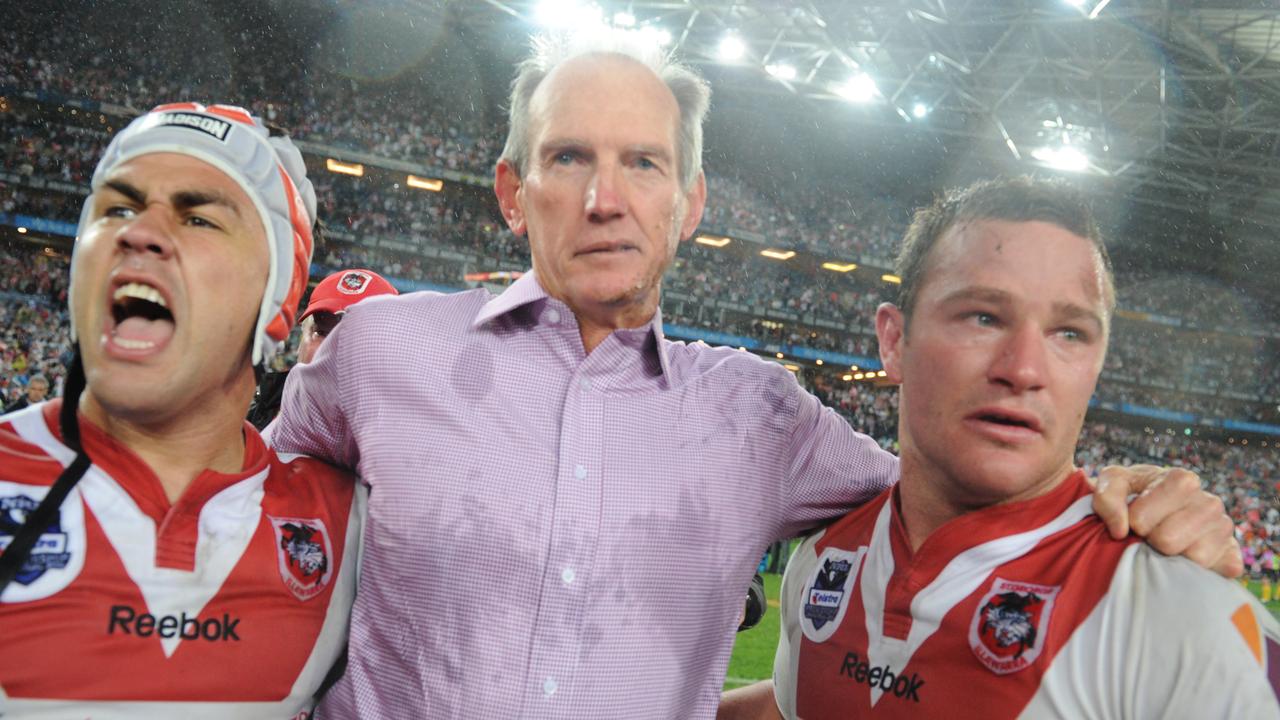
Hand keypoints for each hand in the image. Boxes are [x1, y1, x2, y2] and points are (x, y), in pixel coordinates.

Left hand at [1090, 464, 1240, 577]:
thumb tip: (1120, 530)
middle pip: (1168, 542)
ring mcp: (1224, 531)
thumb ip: (1107, 497)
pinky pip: (1215, 576)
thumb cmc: (1133, 494)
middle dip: (1151, 541)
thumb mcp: (1112, 483)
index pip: (1142, 520)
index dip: (1133, 522)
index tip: (1135, 519)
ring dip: (1171, 558)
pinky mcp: (1231, 558)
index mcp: (1182, 481)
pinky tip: (1185, 561)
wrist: (1155, 510)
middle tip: (1151, 534)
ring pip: (1192, 560)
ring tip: (1167, 545)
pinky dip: (1196, 575)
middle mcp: (1210, 503)